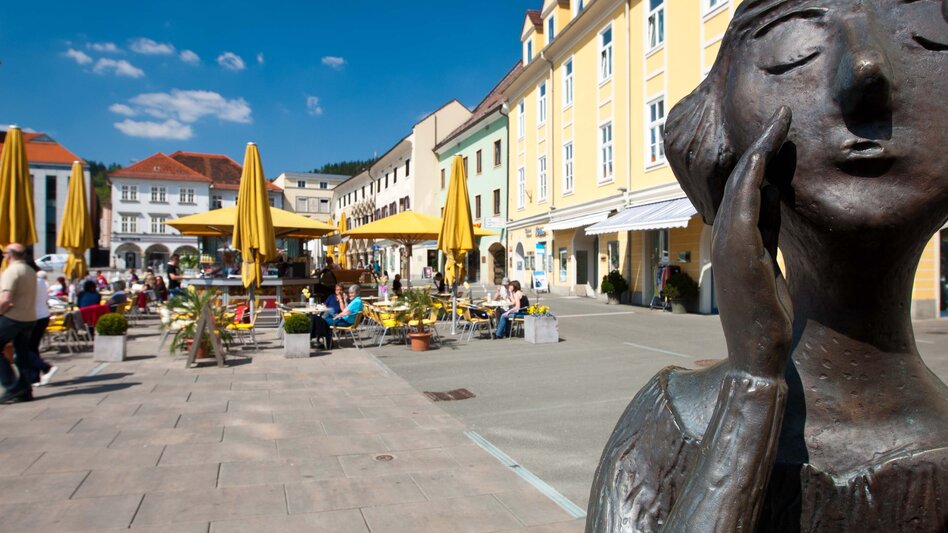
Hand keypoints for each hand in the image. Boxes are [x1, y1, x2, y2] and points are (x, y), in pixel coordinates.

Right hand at [714, 107, 793, 378]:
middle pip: (743, 179)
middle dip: (763, 143)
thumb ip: (767, 232)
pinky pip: (744, 205)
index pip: (748, 189)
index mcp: (736, 238)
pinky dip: (753, 176)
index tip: (780, 130)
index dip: (764, 158)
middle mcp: (727, 235)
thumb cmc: (765, 315)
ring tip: (778, 122)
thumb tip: (771, 197)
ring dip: (760, 150)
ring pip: (742, 185)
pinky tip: (765, 154)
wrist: (756, 353)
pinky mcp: (739, 251)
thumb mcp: (770, 265)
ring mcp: (730, 242)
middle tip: (781, 114)